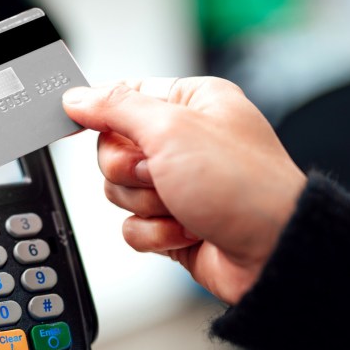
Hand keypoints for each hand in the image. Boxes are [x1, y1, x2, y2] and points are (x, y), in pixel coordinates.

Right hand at [62, 77, 306, 304]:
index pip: (124, 96)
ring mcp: (179, 184)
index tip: (82, 124)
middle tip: (161, 174)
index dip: (102, 113)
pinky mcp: (174, 223)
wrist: (272, 253)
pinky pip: (133, 226)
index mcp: (191, 103)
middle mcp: (185, 141)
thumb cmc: (243, 185)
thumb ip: (116, 107)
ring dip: (147, 204)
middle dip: (132, 171)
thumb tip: (77, 97)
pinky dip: (155, 234)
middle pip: (112, 150)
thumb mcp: (171, 129)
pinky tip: (187, 231)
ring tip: (184, 206)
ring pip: (119, 191)